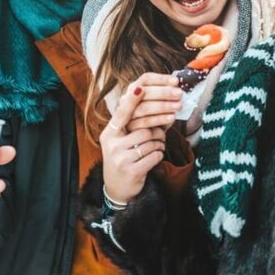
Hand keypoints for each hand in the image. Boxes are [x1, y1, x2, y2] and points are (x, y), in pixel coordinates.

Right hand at [100, 81, 167, 202]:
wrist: (117, 186)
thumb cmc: (123, 156)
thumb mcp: (120, 139)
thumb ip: (129, 124)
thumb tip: (146, 103)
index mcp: (109, 133)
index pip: (122, 114)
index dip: (131, 101)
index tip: (140, 88)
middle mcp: (112, 145)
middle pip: (144, 128)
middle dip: (157, 129)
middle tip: (165, 127)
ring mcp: (121, 158)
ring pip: (151, 142)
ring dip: (159, 143)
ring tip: (157, 145)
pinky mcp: (132, 171)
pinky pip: (154, 156)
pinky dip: (159, 154)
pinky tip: (155, 156)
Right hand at [121, 73, 181, 131]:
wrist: (143, 142)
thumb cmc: (153, 120)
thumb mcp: (158, 105)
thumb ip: (165, 95)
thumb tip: (178, 87)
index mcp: (134, 89)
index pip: (146, 79)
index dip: (161, 79)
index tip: (176, 81)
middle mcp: (126, 100)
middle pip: (143, 92)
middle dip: (163, 92)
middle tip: (179, 94)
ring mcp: (126, 115)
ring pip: (144, 108)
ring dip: (163, 106)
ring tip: (178, 106)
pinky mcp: (129, 129)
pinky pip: (145, 123)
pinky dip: (160, 119)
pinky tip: (172, 117)